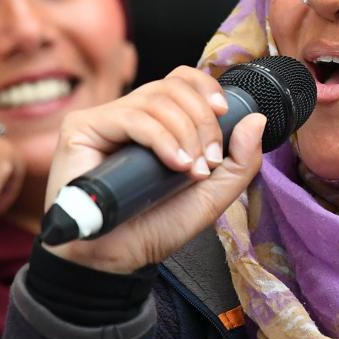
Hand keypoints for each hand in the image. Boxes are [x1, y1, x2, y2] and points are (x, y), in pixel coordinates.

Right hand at [44, 65, 264, 275]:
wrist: (116, 258)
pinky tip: (174, 164)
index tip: (224, 114)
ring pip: (156, 99)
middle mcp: (130, 114)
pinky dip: (161, 138)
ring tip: (189, 170)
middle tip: (207, 162)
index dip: (206, 88)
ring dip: (185, 134)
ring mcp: (104, 119)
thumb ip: (240, 161)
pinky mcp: (82, 128)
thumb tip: (256, 119)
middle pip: (173, 87)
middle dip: (202, 122)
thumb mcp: (211, 194)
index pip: (181, 80)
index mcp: (158, 122)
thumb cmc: (155, 226)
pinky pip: (132, 117)